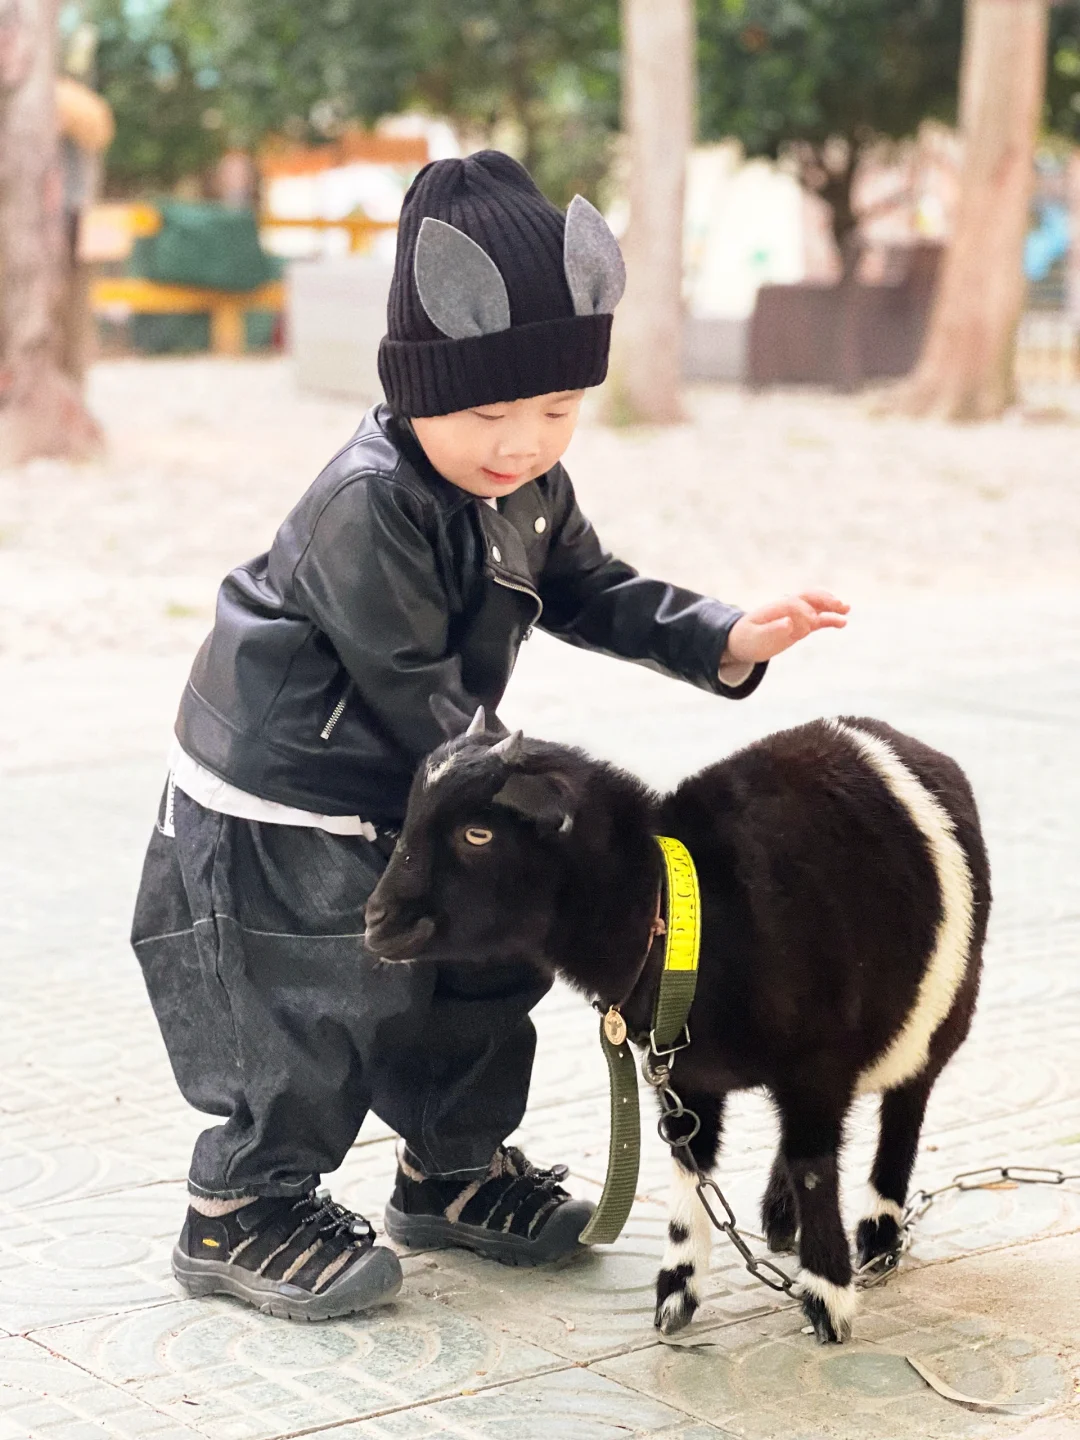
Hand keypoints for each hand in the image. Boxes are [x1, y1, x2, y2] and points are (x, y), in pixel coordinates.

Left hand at [725, 590, 849, 663]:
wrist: (743, 643)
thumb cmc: (747, 639)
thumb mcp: (756, 638)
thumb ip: (771, 630)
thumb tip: (789, 622)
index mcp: (775, 608)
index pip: (793, 603)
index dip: (803, 611)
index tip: (811, 622)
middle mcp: (788, 608)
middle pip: (808, 597)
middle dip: (823, 599)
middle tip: (838, 605)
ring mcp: (796, 616)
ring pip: (817, 606)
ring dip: (831, 606)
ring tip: (846, 609)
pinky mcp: (801, 625)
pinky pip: (818, 620)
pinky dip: (830, 620)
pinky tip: (843, 622)